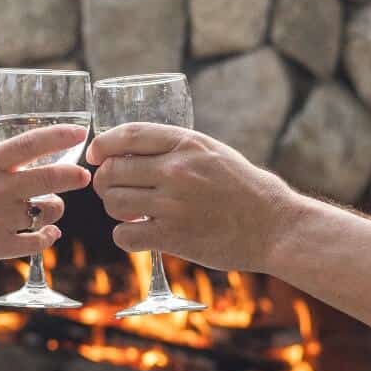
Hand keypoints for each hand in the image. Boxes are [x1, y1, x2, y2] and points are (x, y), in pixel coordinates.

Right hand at [0, 125, 90, 285]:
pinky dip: (47, 237)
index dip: (58, 136)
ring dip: (54, 209)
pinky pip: (38, 242)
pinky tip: (47, 234)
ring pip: (47, 211)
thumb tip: (27, 161)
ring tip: (47, 210)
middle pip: (49, 178)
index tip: (79, 132)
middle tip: (83, 176)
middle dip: (73, 176)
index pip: (29, 143)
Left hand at [87, 124, 297, 273]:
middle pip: (113, 170)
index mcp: (187, 143)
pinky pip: (125, 234)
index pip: (128, 135)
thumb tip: (135, 151)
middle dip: (105, 181)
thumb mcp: (215, 152)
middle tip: (113, 190)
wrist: (275, 226)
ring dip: (115, 208)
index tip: (95, 154)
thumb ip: (178, 149)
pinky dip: (126, 235)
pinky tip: (139, 234)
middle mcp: (177, 170)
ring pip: (114, 201)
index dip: (103, 144)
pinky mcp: (173, 236)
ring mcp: (173, 204)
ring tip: (130, 212)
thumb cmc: (247, 190)